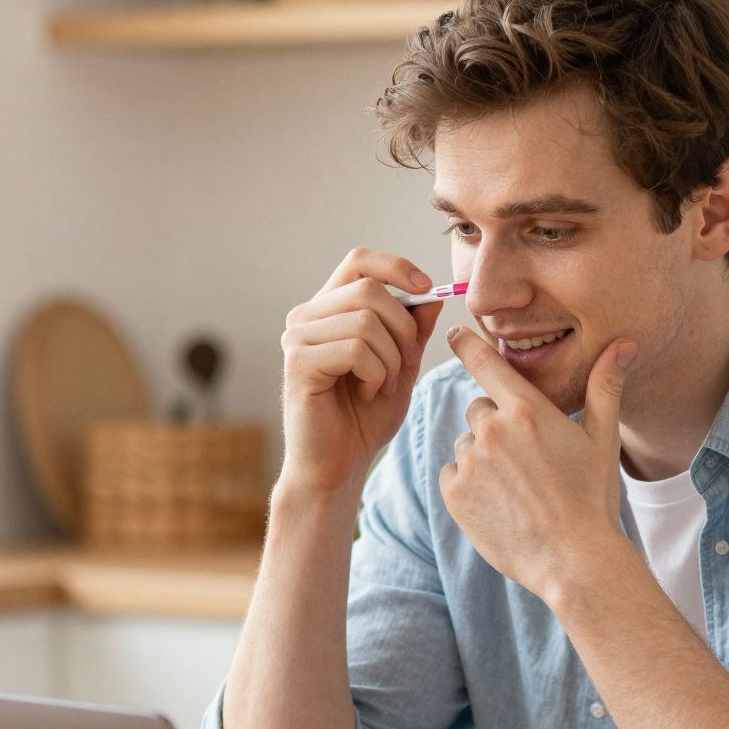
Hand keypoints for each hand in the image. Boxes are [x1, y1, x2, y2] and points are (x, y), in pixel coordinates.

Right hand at [276, 249, 443, 498]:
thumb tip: (431, 295)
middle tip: (405, 364)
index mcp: (328, 309)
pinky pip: (355, 349)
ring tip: (383, 386)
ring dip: (391, 358)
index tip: (427, 288)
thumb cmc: (364, 419)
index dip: (396, 266)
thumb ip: (413, 330)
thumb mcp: (401, 367)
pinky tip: (367, 394)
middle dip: (403, 328)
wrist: (337, 467)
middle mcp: (306, 317)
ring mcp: (297, 338)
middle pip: (369, 289)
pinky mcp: (298, 364)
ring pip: (365, 320)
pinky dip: (376, 374)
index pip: (358, 261)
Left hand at [438, 324, 636, 600]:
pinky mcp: (454, 494)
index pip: (486, 362)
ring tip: (517, 488)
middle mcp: (492, 430)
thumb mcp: (602, 439)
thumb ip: (604, 387)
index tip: (455, 332)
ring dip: (483, 458)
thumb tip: (625, 343)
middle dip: (497, 425)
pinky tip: (499, 504)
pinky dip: (468, 485)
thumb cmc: (592, 499)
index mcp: (527, 410)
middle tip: (527, 460)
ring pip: (466, 445)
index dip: (469, 344)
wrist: (573, 561)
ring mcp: (470, 463)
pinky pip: (452, 474)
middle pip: (480, 409)